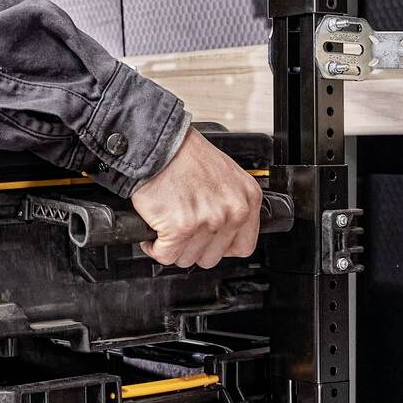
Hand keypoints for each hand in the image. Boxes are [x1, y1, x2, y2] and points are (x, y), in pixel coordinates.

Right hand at [129, 127, 262, 268]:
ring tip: (166, 226)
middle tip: (181, 231)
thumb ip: (230, 205)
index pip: (244, 247)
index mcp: (247, 198)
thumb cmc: (185, 154)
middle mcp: (232, 211)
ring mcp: (208, 220)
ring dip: (172, 247)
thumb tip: (223, 232)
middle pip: (212, 257)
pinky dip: (154, 247)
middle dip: (192, 248)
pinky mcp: (180, 227)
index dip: (220, 248)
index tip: (208, 242)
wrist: (160, 144)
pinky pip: (166, 255)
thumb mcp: (226, 176)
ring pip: (187, 258)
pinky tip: (154, 231)